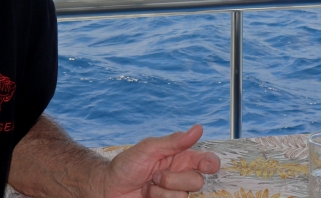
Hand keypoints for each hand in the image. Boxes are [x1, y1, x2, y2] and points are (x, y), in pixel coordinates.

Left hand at [98, 125, 220, 197]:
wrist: (109, 188)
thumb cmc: (127, 165)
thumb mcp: (148, 148)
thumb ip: (173, 141)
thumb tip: (198, 128)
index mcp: (181, 158)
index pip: (207, 161)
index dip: (211, 164)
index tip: (205, 166)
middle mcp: (181, 176)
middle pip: (197, 181)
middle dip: (174, 179)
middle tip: (155, 175)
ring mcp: (174, 193)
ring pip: (183, 196)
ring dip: (161, 191)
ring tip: (147, 186)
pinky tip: (147, 196)